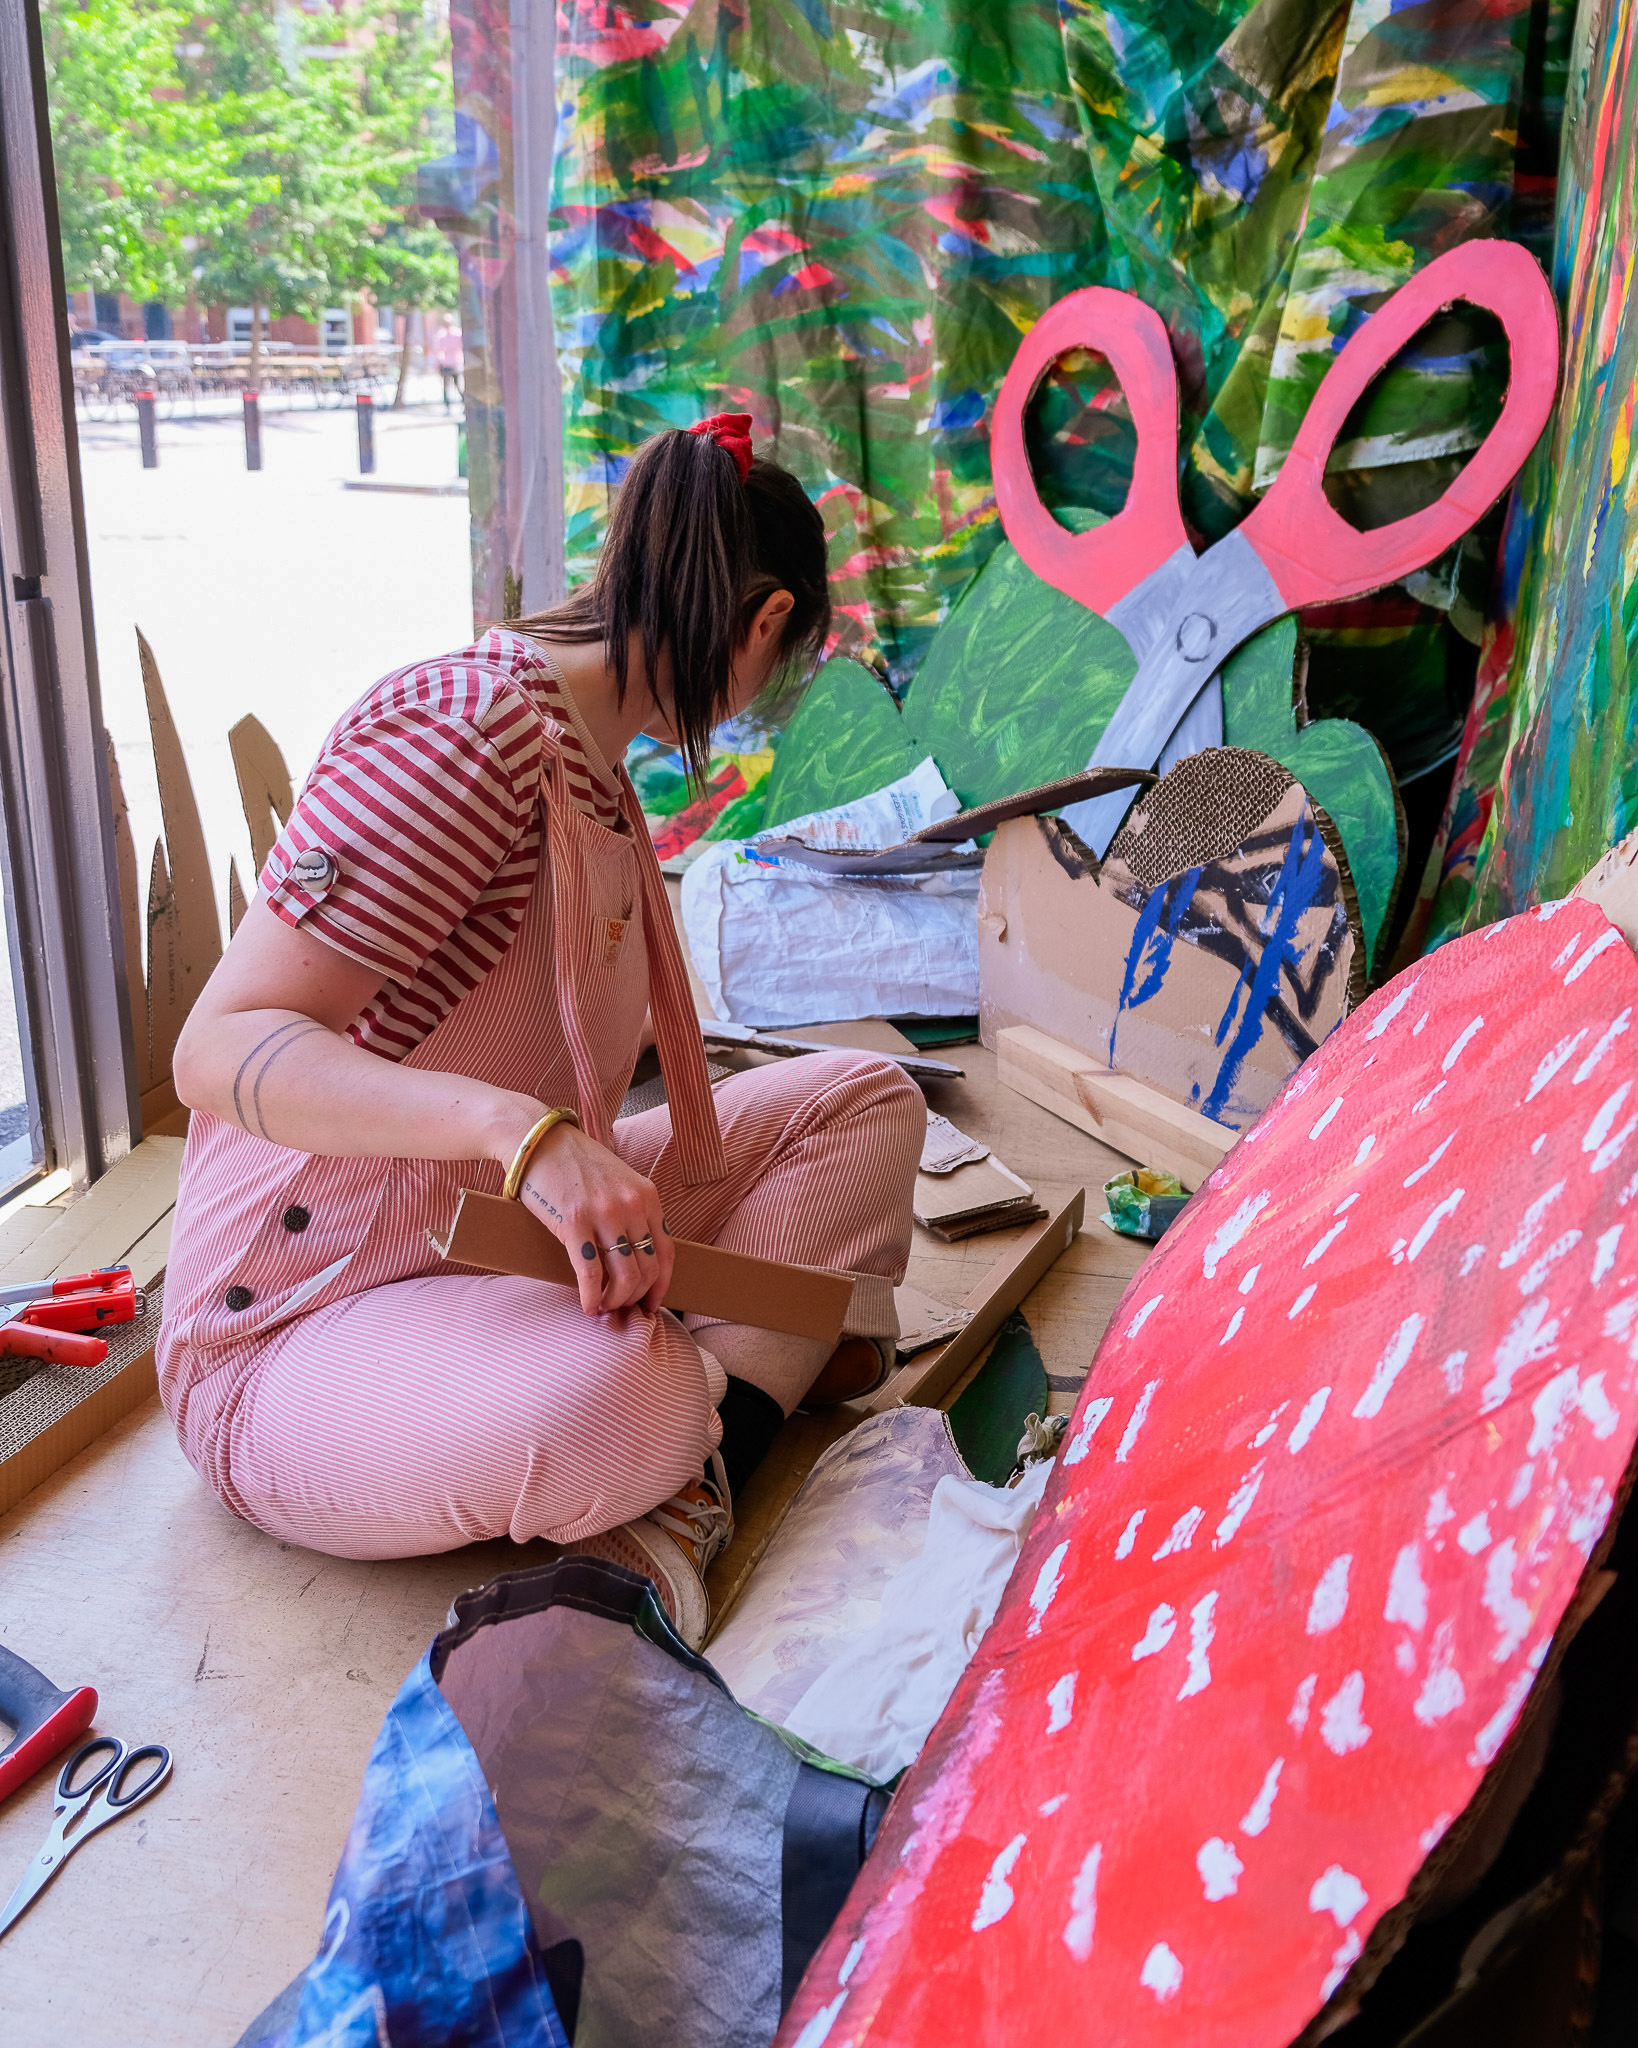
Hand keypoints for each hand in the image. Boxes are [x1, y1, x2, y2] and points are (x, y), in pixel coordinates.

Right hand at [514, 1119, 673, 1315]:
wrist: (538, 1141)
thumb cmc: (576, 1163)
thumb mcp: (619, 1180)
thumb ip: (633, 1211)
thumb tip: (638, 1255)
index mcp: (647, 1196)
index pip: (667, 1253)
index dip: (661, 1285)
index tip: (652, 1304)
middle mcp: (631, 1205)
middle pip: (648, 1269)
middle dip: (636, 1297)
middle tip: (621, 1308)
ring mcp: (604, 1214)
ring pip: (625, 1276)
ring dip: (616, 1301)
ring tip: (604, 1307)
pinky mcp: (574, 1223)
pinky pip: (591, 1274)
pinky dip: (592, 1298)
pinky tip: (588, 1306)